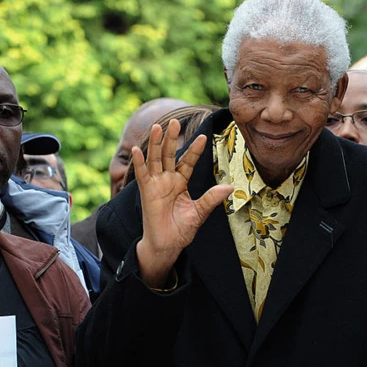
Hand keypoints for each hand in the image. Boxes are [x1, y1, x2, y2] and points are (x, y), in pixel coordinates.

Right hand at [133, 120, 232, 287]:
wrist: (166, 245)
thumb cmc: (181, 230)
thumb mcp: (199, 213)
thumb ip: (211, 198)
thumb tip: (229, 187)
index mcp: (180, 183)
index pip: (187, 161)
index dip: (194, 149)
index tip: (203, 136)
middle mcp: (167, 180)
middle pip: (168, 154)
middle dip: (171, 138)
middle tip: (175, 121)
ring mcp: (155, 185)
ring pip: (155, 159)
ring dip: (155, 143)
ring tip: (157, 127)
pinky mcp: (146, 192)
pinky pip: (142, 174)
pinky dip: (139, 162)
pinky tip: (137, 149)